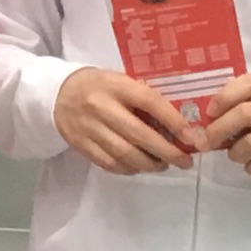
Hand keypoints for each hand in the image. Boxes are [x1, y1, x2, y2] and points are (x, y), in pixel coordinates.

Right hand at [55, 64, 199, 174]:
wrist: (58, 93)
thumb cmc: (100, 86)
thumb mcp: (122, 81)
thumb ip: (145, 98)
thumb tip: (179, 124)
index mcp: (116, 86)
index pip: (150, 103)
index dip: (174, 122)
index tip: (192, 137)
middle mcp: (102, 107)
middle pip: (139, 135)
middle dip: (167, 152)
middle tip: (185, 161)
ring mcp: (89, 128)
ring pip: (125, 153)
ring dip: (150, 164)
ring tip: (164, 165)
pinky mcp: (80, 144)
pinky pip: (109, 163)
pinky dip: (129, 169)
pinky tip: (140, 166)